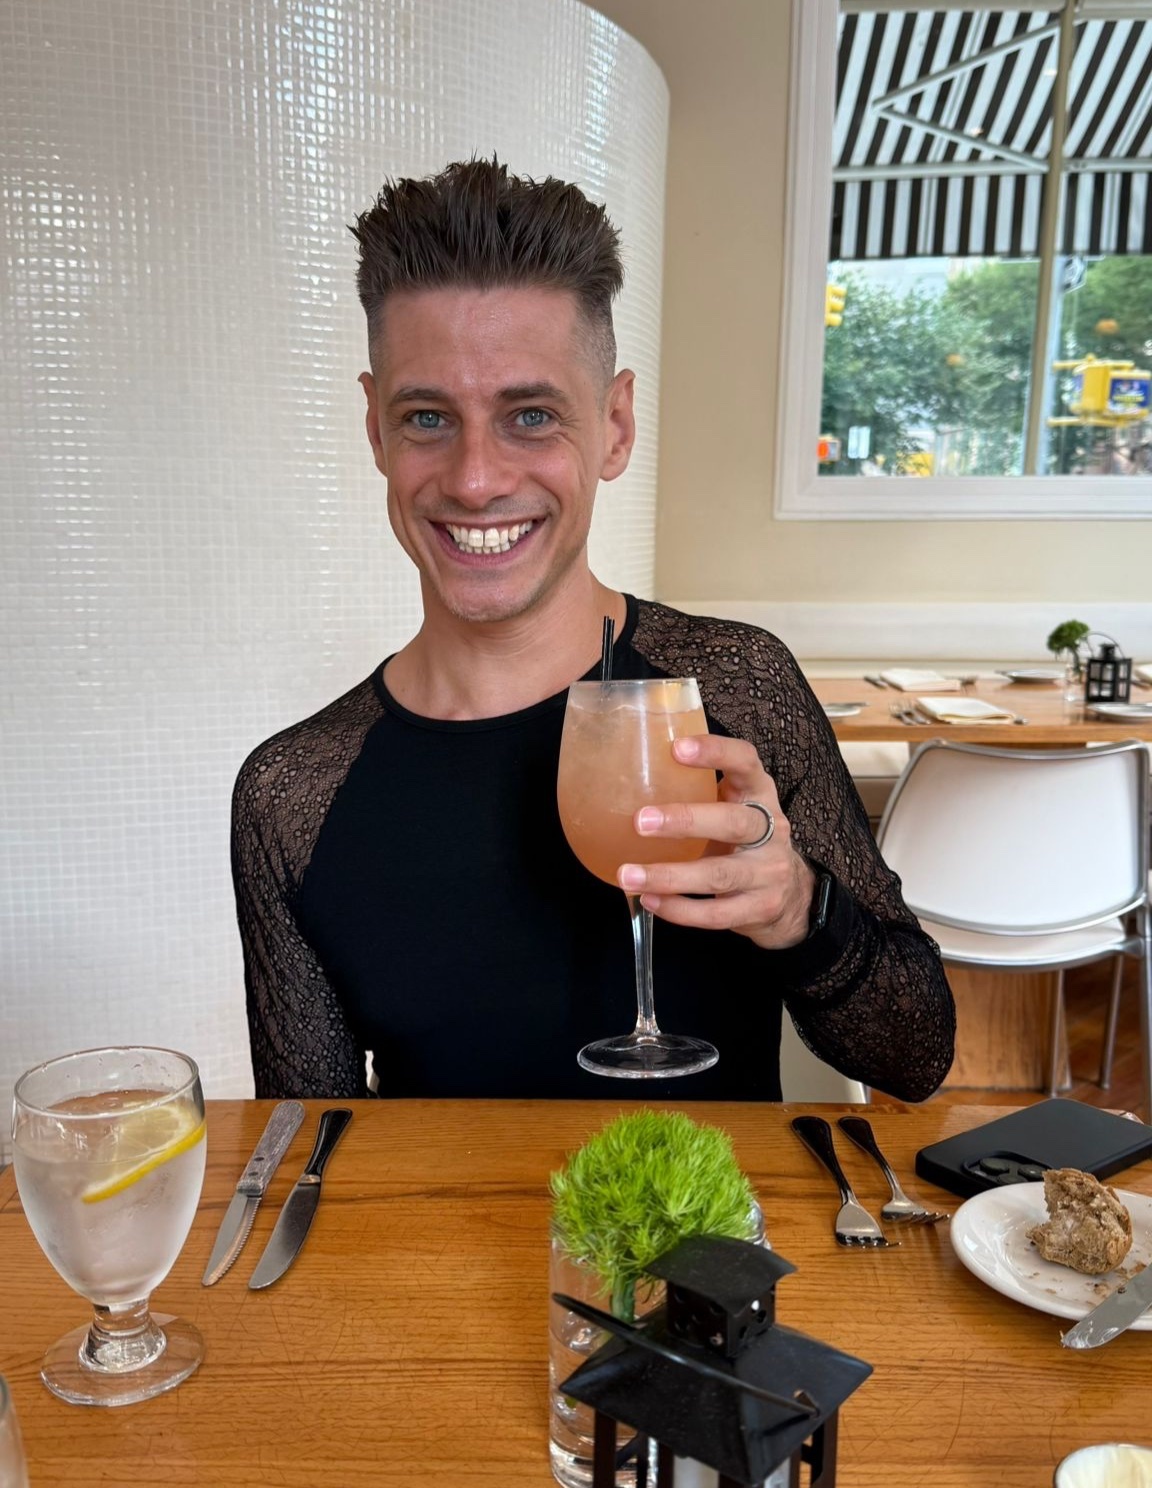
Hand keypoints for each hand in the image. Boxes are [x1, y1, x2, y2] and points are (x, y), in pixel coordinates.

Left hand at [617, 733, 815, 950]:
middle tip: (641, 821)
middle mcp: (771, 830)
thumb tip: (630, 773)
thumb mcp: (734, 807)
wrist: (792, 895)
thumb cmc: (745, 841)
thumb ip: (699, 791)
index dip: (716, 752)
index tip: (676, 749)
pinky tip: (650, 900)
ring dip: (670, 876)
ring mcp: (768, 873)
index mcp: (759, 794)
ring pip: (718, 875)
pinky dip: (678, 909)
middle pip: (732, 822)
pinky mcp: (759, 908)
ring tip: (629, 875)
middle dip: (685, 821)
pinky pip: (715, 913)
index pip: (746, 762)